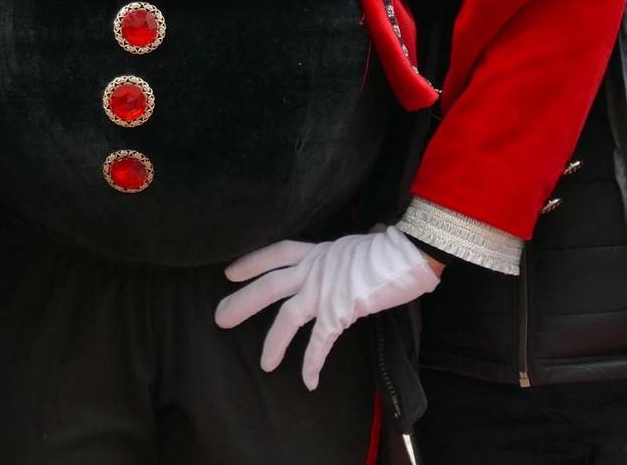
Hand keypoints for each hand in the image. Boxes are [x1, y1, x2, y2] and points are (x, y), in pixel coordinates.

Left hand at [213, 225, 439, 389]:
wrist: (407, 252)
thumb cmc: (390, 248)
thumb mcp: (356, 245)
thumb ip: (343, 256)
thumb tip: (350, 254)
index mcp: (317, 252)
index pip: (277, 253)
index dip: (252, 261)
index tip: (230, 271)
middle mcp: (314, 269)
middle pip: (269, 285)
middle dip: (243, 301)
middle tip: (219, 318)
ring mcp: (325, 289)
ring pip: (287, 317)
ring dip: (273, 342)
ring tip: (264, 364)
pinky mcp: (339, 310)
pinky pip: (320, 342)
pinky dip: (312, 362)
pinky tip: (307, 381)